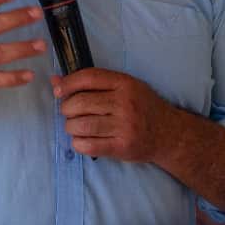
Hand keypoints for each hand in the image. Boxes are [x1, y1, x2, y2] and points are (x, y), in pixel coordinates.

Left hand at [52, 68, 177, 161]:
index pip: (88, 78)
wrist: (169, 133)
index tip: (58, 90)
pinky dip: (78, 143)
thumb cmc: (142, 106)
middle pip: (80, 103)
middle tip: (69, 112)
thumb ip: (93, 83)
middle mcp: (125, 103)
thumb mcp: (124, 87)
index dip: (68, 83)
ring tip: (75, 126)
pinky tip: (81, 140)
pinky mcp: (122, 147)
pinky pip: (88, 145)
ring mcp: (124, 126)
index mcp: (124, 83)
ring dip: (70, 127)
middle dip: (66, 108)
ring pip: (81, 125)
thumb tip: (55, 80)